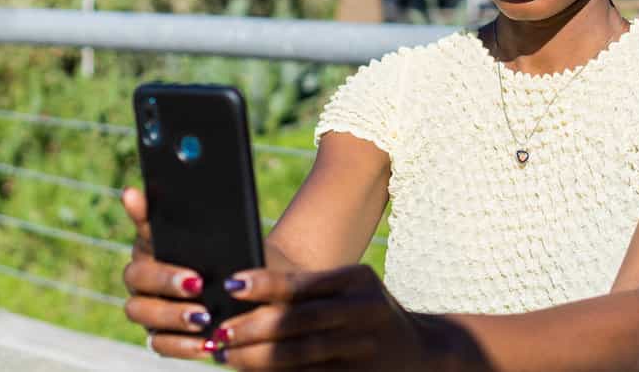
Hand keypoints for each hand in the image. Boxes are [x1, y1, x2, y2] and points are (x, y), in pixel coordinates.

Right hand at [121, 186, 215, 359]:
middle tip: (197, 283)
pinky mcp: (159, 336)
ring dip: (171, 315)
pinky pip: (159, 344)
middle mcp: (142, 275)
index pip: (141, 230)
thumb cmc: (226, 253)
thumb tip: (142, 190)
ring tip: (204, 316)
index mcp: (151, 242)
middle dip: (165, 280)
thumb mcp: (218, 232)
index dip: (143, 224)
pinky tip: (206, 343)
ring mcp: (147, 306)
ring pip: (141, 312)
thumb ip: (188, 215)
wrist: (245, 285)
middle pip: (136, 277)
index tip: (164, 226)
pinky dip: (181, 346)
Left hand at [209, 264, 436, 370]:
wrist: (421, 353)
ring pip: (299, 356)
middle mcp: (363, 311)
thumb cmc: (367, 312)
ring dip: (256, 358)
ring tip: (225, 355)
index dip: (264, 285)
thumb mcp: (350, 290)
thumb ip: (307, 290)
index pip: (302, 283)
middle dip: (251, 328)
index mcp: (357, 280)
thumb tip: (242, 293)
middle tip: (217, 332)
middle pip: (297, 321)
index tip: (231, 285)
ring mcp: (363, 349)